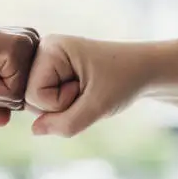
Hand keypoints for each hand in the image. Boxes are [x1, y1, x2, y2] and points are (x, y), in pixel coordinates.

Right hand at [25, 35, 148, 136]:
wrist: (146, 69)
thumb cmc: (124, 81)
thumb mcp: (97, 107)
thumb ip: (65, 124)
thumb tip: (34, 131)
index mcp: (51, 48)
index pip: (33, 94)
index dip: (60, 103)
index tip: (87, 87)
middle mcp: (44, 51)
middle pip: (31, 99)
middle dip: (60, 105)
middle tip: (88, 89)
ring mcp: (48, 62)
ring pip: (38, 103)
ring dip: (64, 106)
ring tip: (87, 90)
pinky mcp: (54, 72)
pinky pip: (47, 102)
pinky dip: (66, 106)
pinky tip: (82, 93)